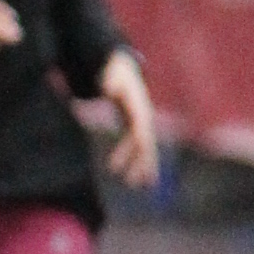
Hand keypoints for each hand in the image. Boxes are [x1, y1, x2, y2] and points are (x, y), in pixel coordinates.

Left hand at [99, 52, 159, 185]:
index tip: (129, 161)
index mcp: (139, 107)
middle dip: (141, 162)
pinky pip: (138, 147)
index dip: (135, 146)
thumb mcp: (112, 74)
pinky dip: (138, 161)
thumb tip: (108, 88)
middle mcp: (144, 118)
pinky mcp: (134, 127)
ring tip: (138, 185)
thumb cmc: (114, 72)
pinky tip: (136, 177)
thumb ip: (110, 80)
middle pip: (145, 143)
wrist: (121, 68)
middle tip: (132, 182)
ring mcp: (141, 123)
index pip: (140, 130)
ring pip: (144, 148)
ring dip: (142, 167)